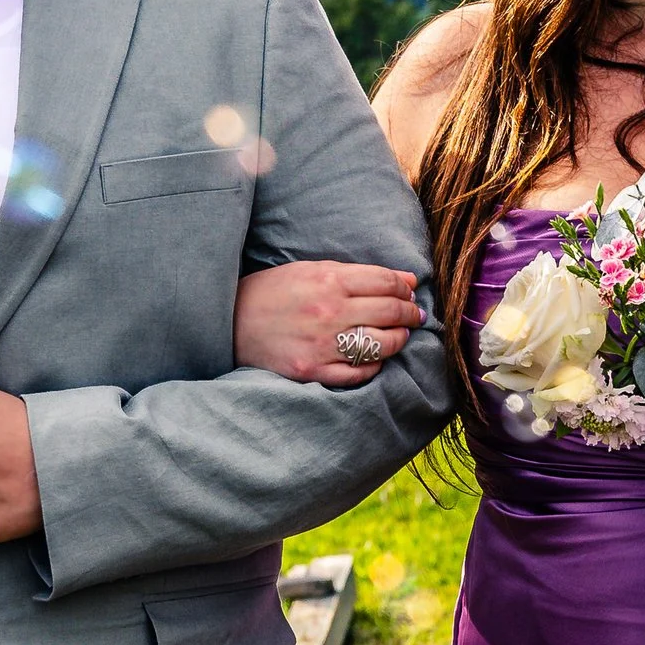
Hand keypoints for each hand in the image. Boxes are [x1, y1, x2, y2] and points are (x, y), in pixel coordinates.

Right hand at [233, 261, 425, 385]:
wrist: (230, 322)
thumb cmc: (274, 292)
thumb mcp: (312, 271)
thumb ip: (359, 274)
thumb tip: (408, 280)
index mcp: (328, 281)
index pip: (386, 282)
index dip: (406, 288)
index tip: (411, 294)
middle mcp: (329, 313)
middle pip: (390, 312)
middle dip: (410, 313)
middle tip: (414, 315)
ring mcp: (322, 345)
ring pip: (382, 345)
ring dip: (398, 340)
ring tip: (398, 336)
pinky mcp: (313, 371)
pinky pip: (359, 373)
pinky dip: (374, 365)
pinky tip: (374, 357)